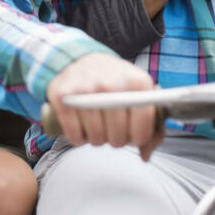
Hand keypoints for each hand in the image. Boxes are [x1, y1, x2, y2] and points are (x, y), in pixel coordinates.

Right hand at [45, 53, 161, 159]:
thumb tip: (145, 155)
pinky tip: (81, 126)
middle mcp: (111, 83)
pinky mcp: (62, 96)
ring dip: (96, 138)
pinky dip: (78, 138)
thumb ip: (152, 126)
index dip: (138, 138)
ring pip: (96, 138)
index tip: (132, 131)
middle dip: (116, 139)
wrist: (80, 59)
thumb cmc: (114, 81)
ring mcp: (85, 89)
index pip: (143, 129)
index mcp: (137, 82)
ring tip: (96, 124)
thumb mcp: (138, 94)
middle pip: (118, 137)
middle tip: (111, 127)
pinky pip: (74, 135)